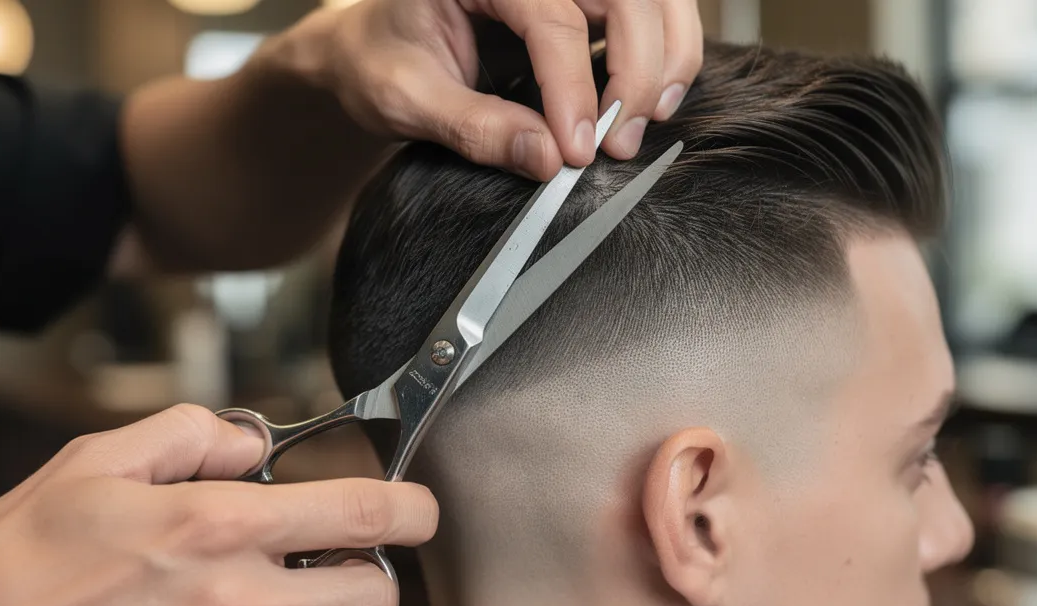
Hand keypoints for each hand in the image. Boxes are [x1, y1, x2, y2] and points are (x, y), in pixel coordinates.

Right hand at [0, 405, 436, 605]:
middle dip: (369, 578)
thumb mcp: (95, 462)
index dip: (412, 508)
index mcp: (216, 529)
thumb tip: (247, 441)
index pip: (362, 515)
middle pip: (372, 601)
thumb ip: (190, 437)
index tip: (419, 508)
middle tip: (334, 563)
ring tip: (242, 604)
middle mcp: (234, 604)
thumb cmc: (15, 564)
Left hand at [275, 0, 703, 180]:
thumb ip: (475, 128)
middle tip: (621, 142)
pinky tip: (649, 101)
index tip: (578, 149)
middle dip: (637, 69)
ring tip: (647, 121)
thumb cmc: (379, 59)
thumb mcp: (405, 99)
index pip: (553, 16)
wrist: (372, 44)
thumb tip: (547, 159)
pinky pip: (647, 12)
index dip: (574, 87)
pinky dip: (664, 53)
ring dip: (665, 57)